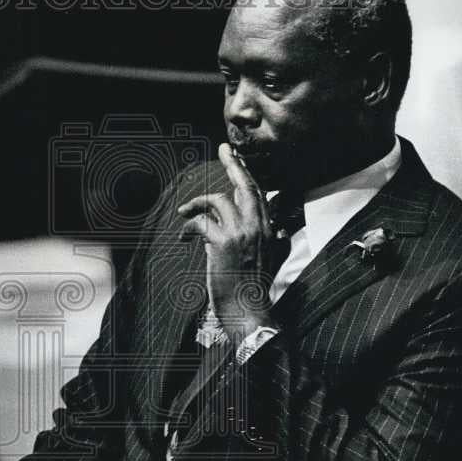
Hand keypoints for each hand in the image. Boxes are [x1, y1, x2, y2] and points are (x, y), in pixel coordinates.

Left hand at [177, 143, 274, 339]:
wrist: (249, 311)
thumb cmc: (255, 290)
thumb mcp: (272, 261)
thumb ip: (274, 242)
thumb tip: (278, 229)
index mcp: (269, 230)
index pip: (259, 194)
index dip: (248, 174)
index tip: (238, 158)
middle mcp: (258, 227)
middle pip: (245, 185)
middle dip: (233, 164)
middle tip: (223, 149)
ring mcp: (241, 233)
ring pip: (218, 200)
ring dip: (197, 204)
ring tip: (184, 213)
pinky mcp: (222, 243)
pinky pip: (200, 223)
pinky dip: (188, 227)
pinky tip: (183, 238)